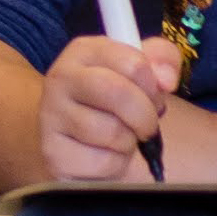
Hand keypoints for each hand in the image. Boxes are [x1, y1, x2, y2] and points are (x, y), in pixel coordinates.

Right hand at [38, 35, 178, 182]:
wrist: (75, 135)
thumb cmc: (116, 101)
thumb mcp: (142, 71)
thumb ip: (162, 59)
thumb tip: (166, 80)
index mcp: (84, 51)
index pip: (133, 62)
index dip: (153, 85)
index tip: (152, 94)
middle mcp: (61, 78)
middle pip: (119, 93)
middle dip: (145, 115)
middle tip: (145, 123)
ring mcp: (51, 115)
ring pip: (112, 131)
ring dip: (129, 141)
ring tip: (119, 137)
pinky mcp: (53, 152)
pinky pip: (102, 161)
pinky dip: (115, 164)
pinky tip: (103, 154)